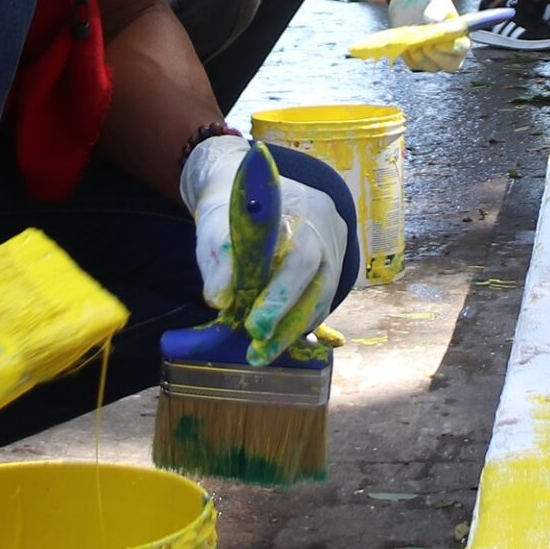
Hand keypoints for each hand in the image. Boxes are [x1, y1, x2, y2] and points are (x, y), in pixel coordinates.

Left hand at [180, 136, 350, 363]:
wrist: (264, 194)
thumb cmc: (237, 213)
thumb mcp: (218, 226)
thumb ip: (218, 261)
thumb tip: (219, 301)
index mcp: (291, 209)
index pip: (288, 249)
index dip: (276, 290)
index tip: (254, 322)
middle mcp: (319, 229)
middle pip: (309, 272)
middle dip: (283, 310)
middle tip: (256, 337)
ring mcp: (330, 251)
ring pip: (319, 294)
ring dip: (290, 328)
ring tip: (261, 353)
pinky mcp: (331, 272)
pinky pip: (319, 302)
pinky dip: (299, 323)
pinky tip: (277, 338)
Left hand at [387, 0, 468, 72]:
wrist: (411, 4)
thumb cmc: (428, 0)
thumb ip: (437, 10)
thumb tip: (436, 22)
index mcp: (460, 35)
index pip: (461, 48)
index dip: (451, 48)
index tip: (437, 41)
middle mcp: (451, 51)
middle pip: (450, 65)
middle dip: (435, 57)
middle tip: (424, 45)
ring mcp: (435, 59)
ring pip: (430, 67)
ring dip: (420, 55)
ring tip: (413, 39)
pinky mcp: (419, 61)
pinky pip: (414, 65)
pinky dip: (408, 55)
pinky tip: (407, 42)